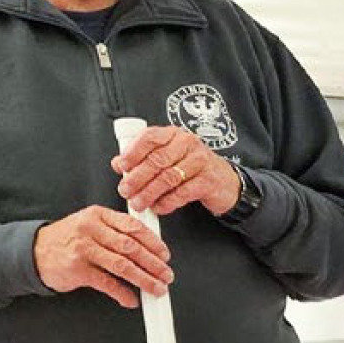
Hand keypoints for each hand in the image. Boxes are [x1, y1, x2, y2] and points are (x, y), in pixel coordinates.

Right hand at [33, 205, 172, 307]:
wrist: (34, 251)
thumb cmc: (67, 239)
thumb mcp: (90, 224)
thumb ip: (116, 230)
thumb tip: (149, 248)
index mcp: (98, 215)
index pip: (132, 226)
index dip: (153, 242)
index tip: (165, 254)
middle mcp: (91, 230)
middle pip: (131, 247)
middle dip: (153, 263)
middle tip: (166, 274)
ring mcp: (83, 250)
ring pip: (122, 265)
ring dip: (144, 279)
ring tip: (157, 288)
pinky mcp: (77, 270)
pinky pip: (106, 283)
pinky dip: (122, 293)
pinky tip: (131, 299)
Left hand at [111, 125, 241, 216]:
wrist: (224, 181)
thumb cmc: (191, 168)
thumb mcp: (168, 156)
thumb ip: (144, 158)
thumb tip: (119, 164)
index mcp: (173, 134)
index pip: (150, 137)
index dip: (133, 152)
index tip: (121, 166)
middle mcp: (188, 143)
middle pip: (157, 160)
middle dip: (138, 178)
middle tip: (125, 190)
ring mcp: (200, 161)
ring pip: (168, 178)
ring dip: (149, 193)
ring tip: (138, 203)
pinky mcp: (208, 181)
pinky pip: (183, 193)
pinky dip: (167, 202)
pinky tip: (158, 208)